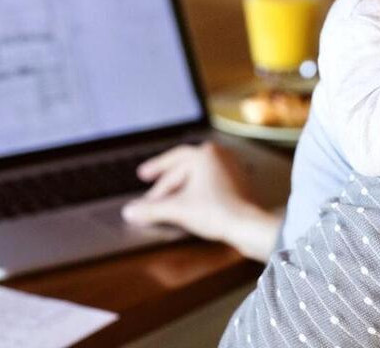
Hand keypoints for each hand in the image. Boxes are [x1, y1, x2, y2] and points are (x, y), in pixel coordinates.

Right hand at [122, 142, 280, 261]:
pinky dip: (197, 192)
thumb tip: (129, 211)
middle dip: (167, 183)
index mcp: (205, 154)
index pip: (173, 163)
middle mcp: (220, 156)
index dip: (155, 170)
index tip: (143, 175)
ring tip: (169, 199)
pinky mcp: (240, 184)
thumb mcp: (177, 209)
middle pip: (185, 169)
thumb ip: (151, 209)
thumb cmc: (218, 211)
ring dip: (182, 187)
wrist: (249, 226)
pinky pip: (211, 184)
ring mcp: (232, 169)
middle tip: (152, 192)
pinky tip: (191, 203)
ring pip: (199, 176)